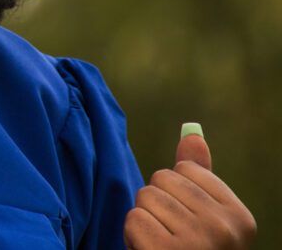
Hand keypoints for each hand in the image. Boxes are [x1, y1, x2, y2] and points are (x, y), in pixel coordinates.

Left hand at [126, 124, 255, 248]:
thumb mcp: (202, 216)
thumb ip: (200, 177)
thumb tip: (192, 134)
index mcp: (239, 216)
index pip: (187, 168)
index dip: (175, 192)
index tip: (186, 220)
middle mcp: (224, 228)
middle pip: (162, 179)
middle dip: (156, 205)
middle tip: (169, 235)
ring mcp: (198, 241)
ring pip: (145, 197)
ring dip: (142, 221)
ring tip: (158, 243)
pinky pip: (133, 219)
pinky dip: (132, 235)